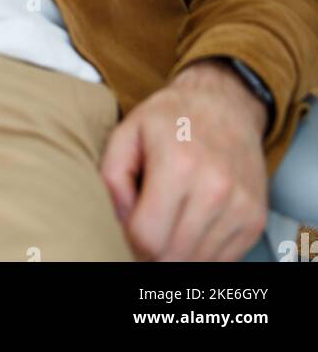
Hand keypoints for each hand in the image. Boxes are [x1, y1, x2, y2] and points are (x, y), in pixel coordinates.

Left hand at [99, 60, 268, 260]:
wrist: (227, 104)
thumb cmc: (172, 118)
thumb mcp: (128, 131)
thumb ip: (111, 177)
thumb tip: (119, 221)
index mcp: (178, 165)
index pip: (147, 237)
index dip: (129, 236)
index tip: (130, 221)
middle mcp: (216, 189)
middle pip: (171, 255)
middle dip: (152, 248)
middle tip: (148, 224)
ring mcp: (240, 207)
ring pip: (197, 262)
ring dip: (178, 251)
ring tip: (171, 220)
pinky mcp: (255, 220)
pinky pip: (222, 260)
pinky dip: (202, 251)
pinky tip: (193, 223)